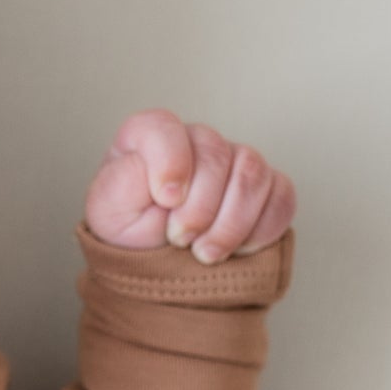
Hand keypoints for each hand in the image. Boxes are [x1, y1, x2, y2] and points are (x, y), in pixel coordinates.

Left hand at [85, 109, 296, 259]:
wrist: (155, 261)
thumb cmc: (130, 229)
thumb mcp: (109, 210)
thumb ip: (123, 183)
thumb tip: (159, 174)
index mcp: (150, 136)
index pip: (165, 128)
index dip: (171, 164)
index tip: (166, 201)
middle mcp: (196, 140)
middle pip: (216, 154)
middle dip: (199, 208)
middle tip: (179, 239)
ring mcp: (235, 160)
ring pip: (252, 174)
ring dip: (229, 224)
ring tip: (204, 252)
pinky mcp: (266, 187)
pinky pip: (281, 197)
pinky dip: (261, 230)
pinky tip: (237, 250)